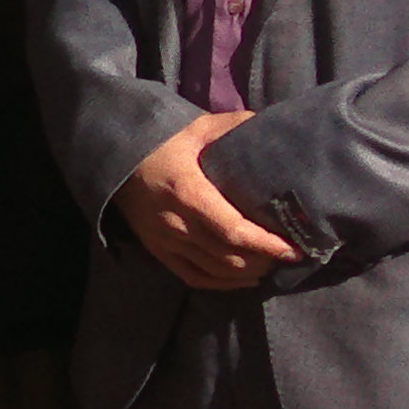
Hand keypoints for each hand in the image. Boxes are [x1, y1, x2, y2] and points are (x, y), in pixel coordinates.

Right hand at [116, 112, 299, 290]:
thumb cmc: (159, 143)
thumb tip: (271, 124)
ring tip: (271, 265)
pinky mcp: (158, 250)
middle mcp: (176, 223)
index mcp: (188, 193)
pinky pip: (194, 277)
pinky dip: (223, 284)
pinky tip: (244, 280)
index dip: (266, 245)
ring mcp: (165, 241)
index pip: (233, 231)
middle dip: (264, 261)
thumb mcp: (195, 128)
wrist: (113, 159)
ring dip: (248, 273)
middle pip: (229, 257)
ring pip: (216, 271)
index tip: (294, 249)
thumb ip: (233, 126)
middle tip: (289, 255)